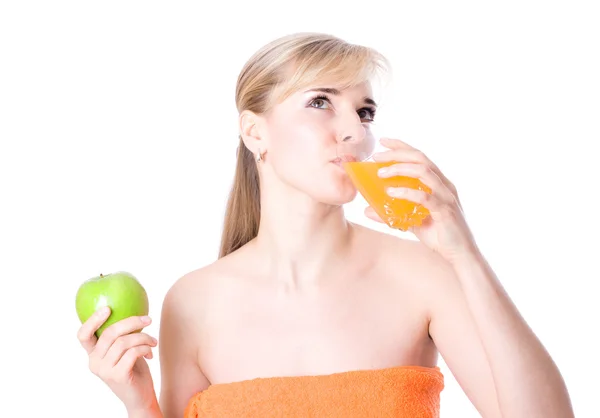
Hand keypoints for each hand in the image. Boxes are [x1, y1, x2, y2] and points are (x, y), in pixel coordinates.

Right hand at [77, 307, 158, 413]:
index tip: (108, 308)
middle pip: (109, 333)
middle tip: (148, 319)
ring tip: (153, 341)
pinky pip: (133, 352)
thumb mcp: (124, 351)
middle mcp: (94, 363)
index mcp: (93, 355)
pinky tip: (150, 352)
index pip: (83, 336)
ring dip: (144, 337)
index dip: (92, 320)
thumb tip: (131, 308)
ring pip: (124, 342)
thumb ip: (121, 336)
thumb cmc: (134, 369)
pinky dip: (145, 348)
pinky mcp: (118, 375)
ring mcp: (105, 370)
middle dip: (132, 322)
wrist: (140, 397)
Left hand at [364, 137, 477, 261]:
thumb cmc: (438, 235)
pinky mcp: (445, 210)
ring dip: (400, 169)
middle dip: (397, 154)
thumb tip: (367, 210)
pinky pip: (425, 196)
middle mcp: (444, 185)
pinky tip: (391, 192)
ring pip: (424, 172)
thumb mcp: (410, 221)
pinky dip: (406, 192)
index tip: (383, 141)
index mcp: (438, 183)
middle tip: (376, 157)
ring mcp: (446, 196)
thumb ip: (392, 213)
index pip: (420, 157)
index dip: (402, 146)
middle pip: (421, 158)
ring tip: (381, 174)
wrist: (459, 255)